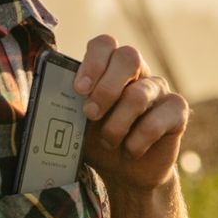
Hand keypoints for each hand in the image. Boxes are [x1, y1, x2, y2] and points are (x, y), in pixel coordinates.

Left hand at [75, 35, 188, 193]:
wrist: (126, 174)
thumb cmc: (97, 141)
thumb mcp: (74, 124)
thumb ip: (62, 106)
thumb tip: (40, 96)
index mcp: (109, 67)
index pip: (105, 44)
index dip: (92, 62)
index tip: (79, 90)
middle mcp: (137, 72)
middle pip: (129, 56)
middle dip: (106, 88)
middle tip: (90, 115)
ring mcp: (159, 89)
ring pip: (139, 95)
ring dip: (116, 125)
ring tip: (109, 142)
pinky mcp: (177, 111)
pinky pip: (156, 121)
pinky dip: (137, 142)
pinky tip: (132, 151)